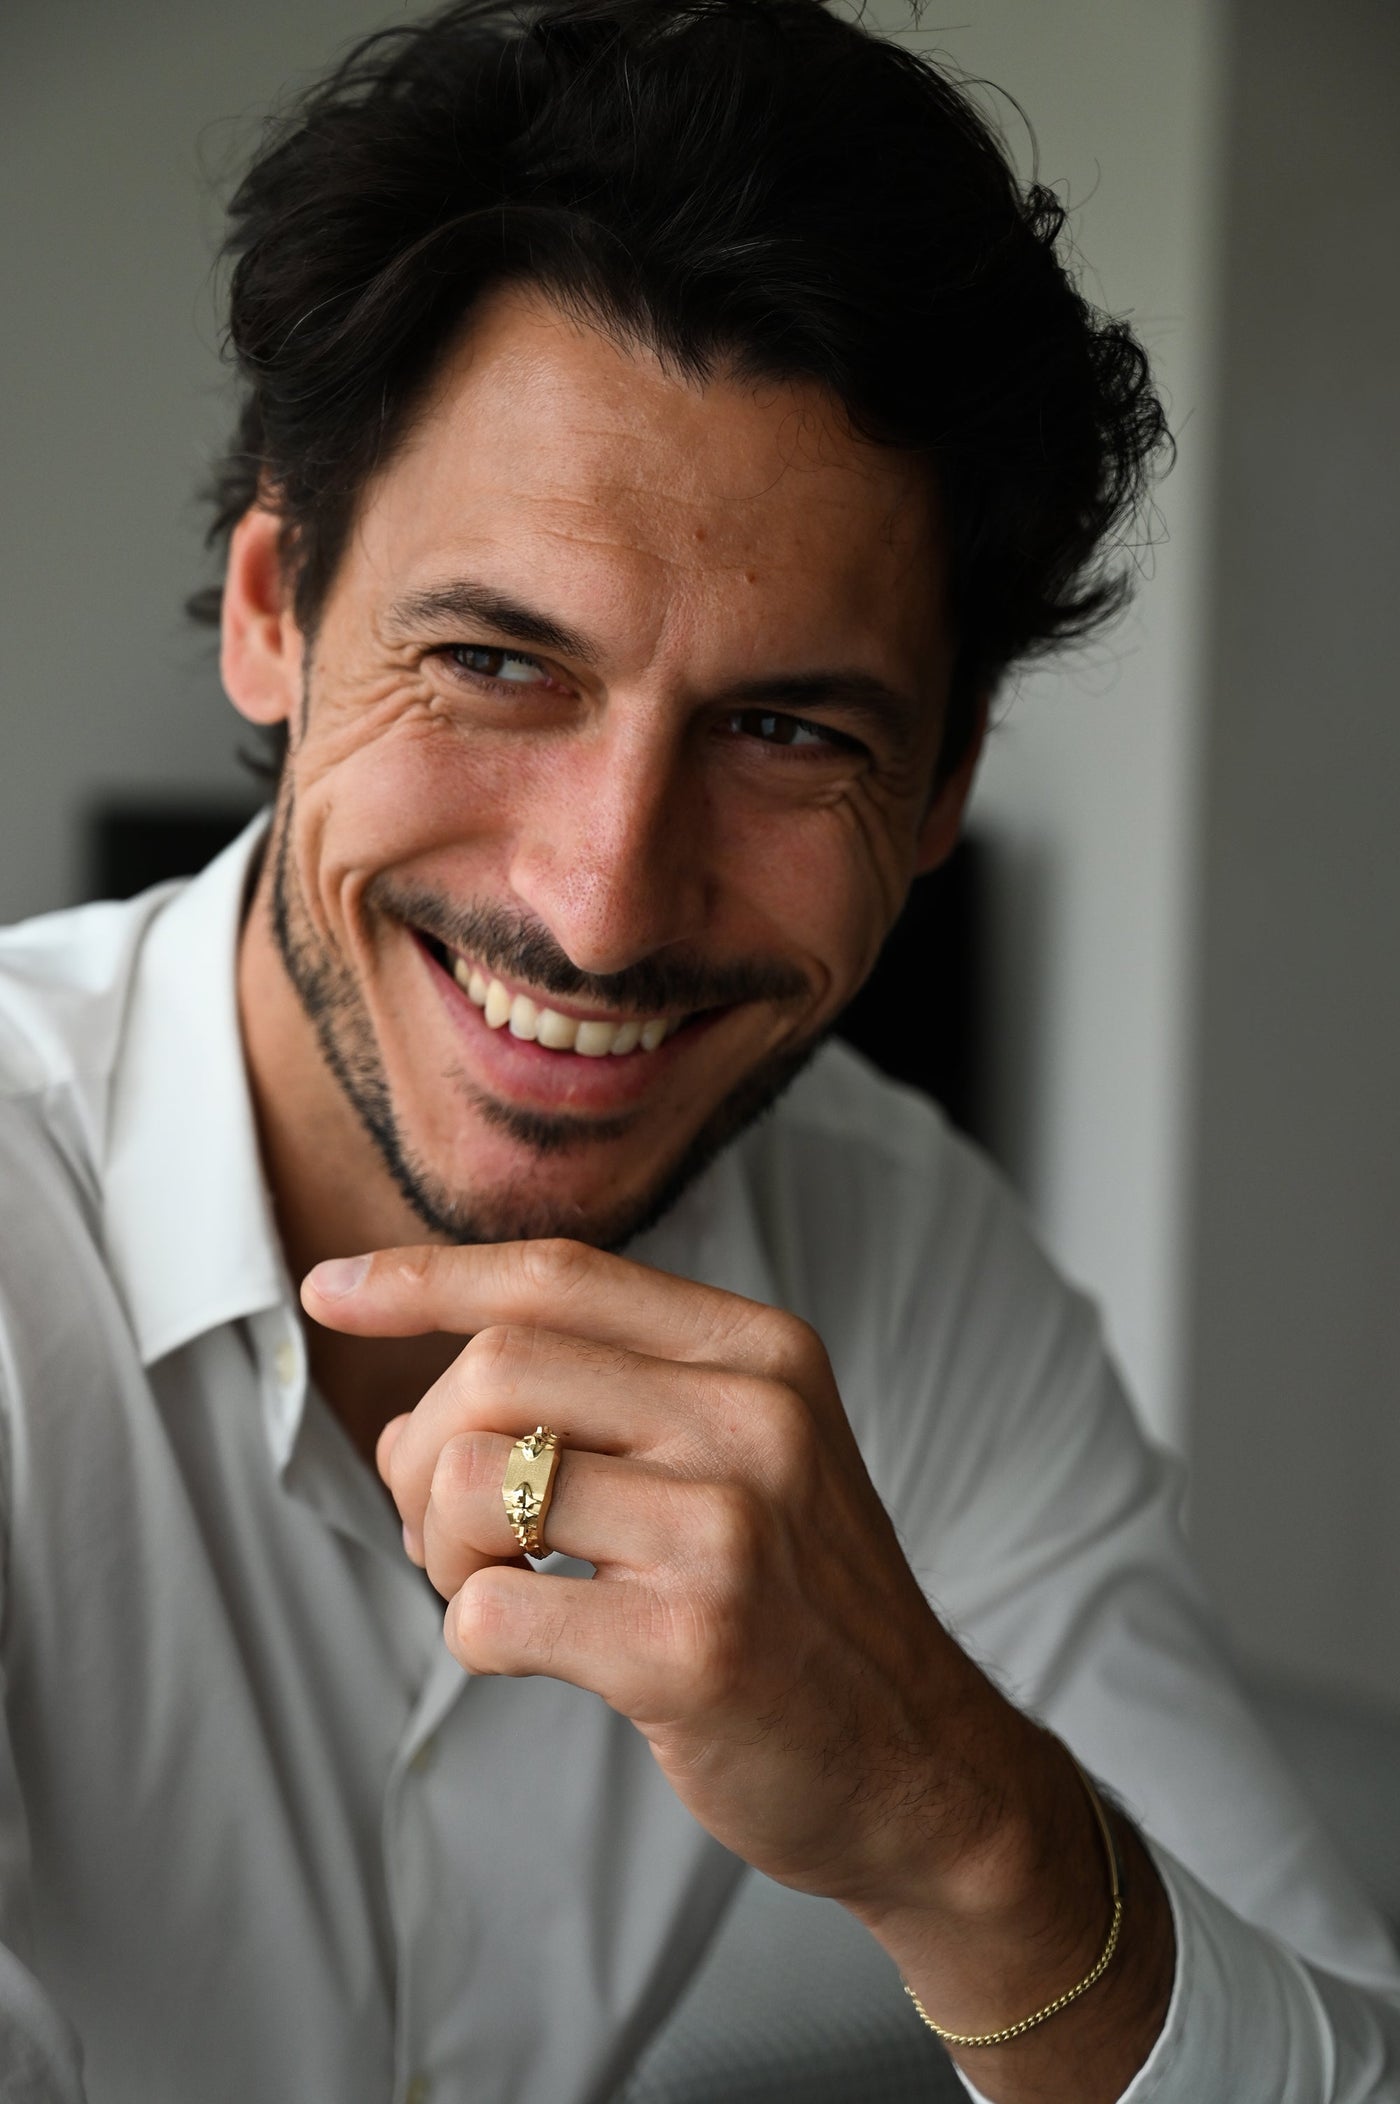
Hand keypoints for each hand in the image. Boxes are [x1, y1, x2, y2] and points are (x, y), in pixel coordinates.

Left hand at [303, 1238, 1175, 2100]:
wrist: (923, 1766)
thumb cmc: (799, 1605)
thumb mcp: (748, 1454)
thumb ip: (607, 1400)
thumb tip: (406, 1416)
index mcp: (762, 1353)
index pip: (559, 1277)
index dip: (426, 1276)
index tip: (330, 1289)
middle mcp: (752, 1418)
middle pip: (496, 1368)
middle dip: (423, 1448)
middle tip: (447, 1525)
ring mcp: (728, 1530)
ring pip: (472, 1481)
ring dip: (438, 1548)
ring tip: (493, 1584)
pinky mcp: (692, 1645)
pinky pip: (488, 1610)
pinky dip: (475, 1635)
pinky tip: (541, 1651)